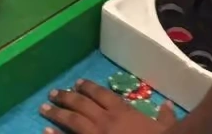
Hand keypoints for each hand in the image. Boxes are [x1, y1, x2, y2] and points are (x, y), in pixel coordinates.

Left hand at [41, 79, 175, 133]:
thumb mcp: (166, 128)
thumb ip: (165, 116)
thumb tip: (168, 105)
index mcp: (122, 111)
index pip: (101, 94)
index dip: (88, 87)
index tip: (77, 83)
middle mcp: (106, 119)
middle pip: (81, 104)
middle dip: (66, 97)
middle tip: (53, 93)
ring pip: (72, 120)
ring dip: (57, 113)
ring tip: (43, 108)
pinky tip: (45, 131)